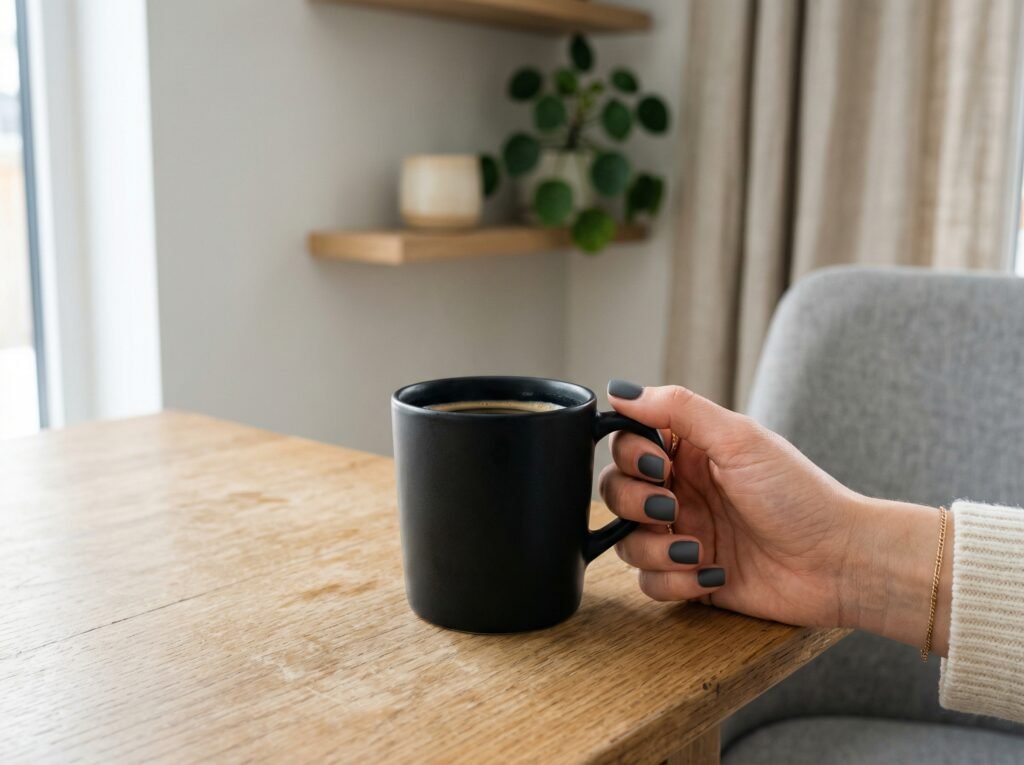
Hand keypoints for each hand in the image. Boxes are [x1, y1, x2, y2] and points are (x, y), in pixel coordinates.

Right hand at [600, 380, 949, 644]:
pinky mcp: (689, 578)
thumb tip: (620, 390)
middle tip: (671, 506)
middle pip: (615, 491)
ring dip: (652, 548)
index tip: (660, 465)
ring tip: (696, 549)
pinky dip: (673, 581)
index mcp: (689, 451)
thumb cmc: (798, 495)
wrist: (839, 563)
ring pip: (626, 541)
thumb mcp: (738, 439)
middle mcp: (680, 490)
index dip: (631, 456)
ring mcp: (683, 534)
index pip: (626, 444)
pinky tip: (712, 574)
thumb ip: (676, 409)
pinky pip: (650, 582)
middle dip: (634, 502)